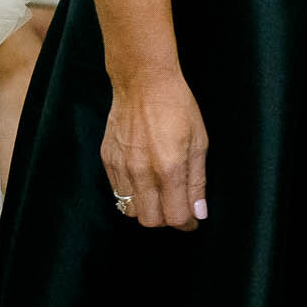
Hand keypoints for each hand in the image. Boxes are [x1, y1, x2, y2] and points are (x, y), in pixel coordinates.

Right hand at [101, 71, 207, 230]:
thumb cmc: (177, 107)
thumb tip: (199, 213)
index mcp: (169, 168)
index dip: (187, 223)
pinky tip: (144, 180)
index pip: (174, 216)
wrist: (143, 83)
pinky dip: (132, 194)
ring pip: (130, 211)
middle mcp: (141, 172)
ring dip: (147, 209)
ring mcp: (120, 167)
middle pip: (150, 221)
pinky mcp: (107, 161)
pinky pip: (117, 192)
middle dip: (166, 220)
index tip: (193, 220)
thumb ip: (197, 182)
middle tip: (177, 208)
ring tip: (160, 195)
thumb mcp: (199, 142)